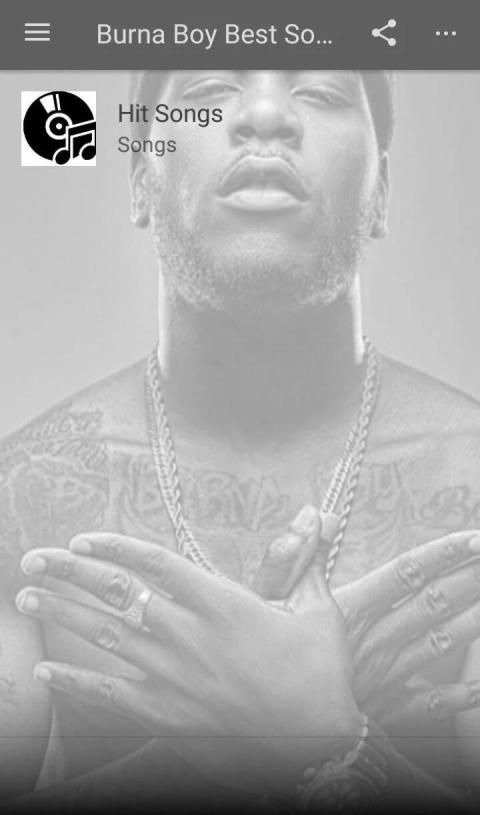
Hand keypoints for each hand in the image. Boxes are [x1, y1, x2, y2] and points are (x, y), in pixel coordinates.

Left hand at [16, 506, 361, 796]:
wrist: (318, 744)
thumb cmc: (319, 672)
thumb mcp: (317, 608)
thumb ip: (303, 558)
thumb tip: (313, 512)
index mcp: (222, 603)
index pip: (154, 563)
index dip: (113, 547)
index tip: (82, 540)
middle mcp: (188, 634)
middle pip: (117, 594)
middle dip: (70, 573)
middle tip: (33, 559)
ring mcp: (173, 675)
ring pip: (104, 637)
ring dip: (62, 615)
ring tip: (27, 598)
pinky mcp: (166, 713)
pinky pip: (110, 694)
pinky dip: (74, 682)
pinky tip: (45, 671)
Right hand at [254, 523, 479, 729]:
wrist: (267, 727)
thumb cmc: (263, 656)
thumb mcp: (269, 600)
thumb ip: (294, 555)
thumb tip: (317, 514)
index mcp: (351, 611)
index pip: (406, 573)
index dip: (443, 555)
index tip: (473, 539)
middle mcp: (375, 641)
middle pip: (433, 604)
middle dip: (470, 579)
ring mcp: (385, 677)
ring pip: (439, 644)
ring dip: (472, 622)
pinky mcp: (384, 710)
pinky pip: (430, 702)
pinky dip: (458, 695)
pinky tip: (478, 686)